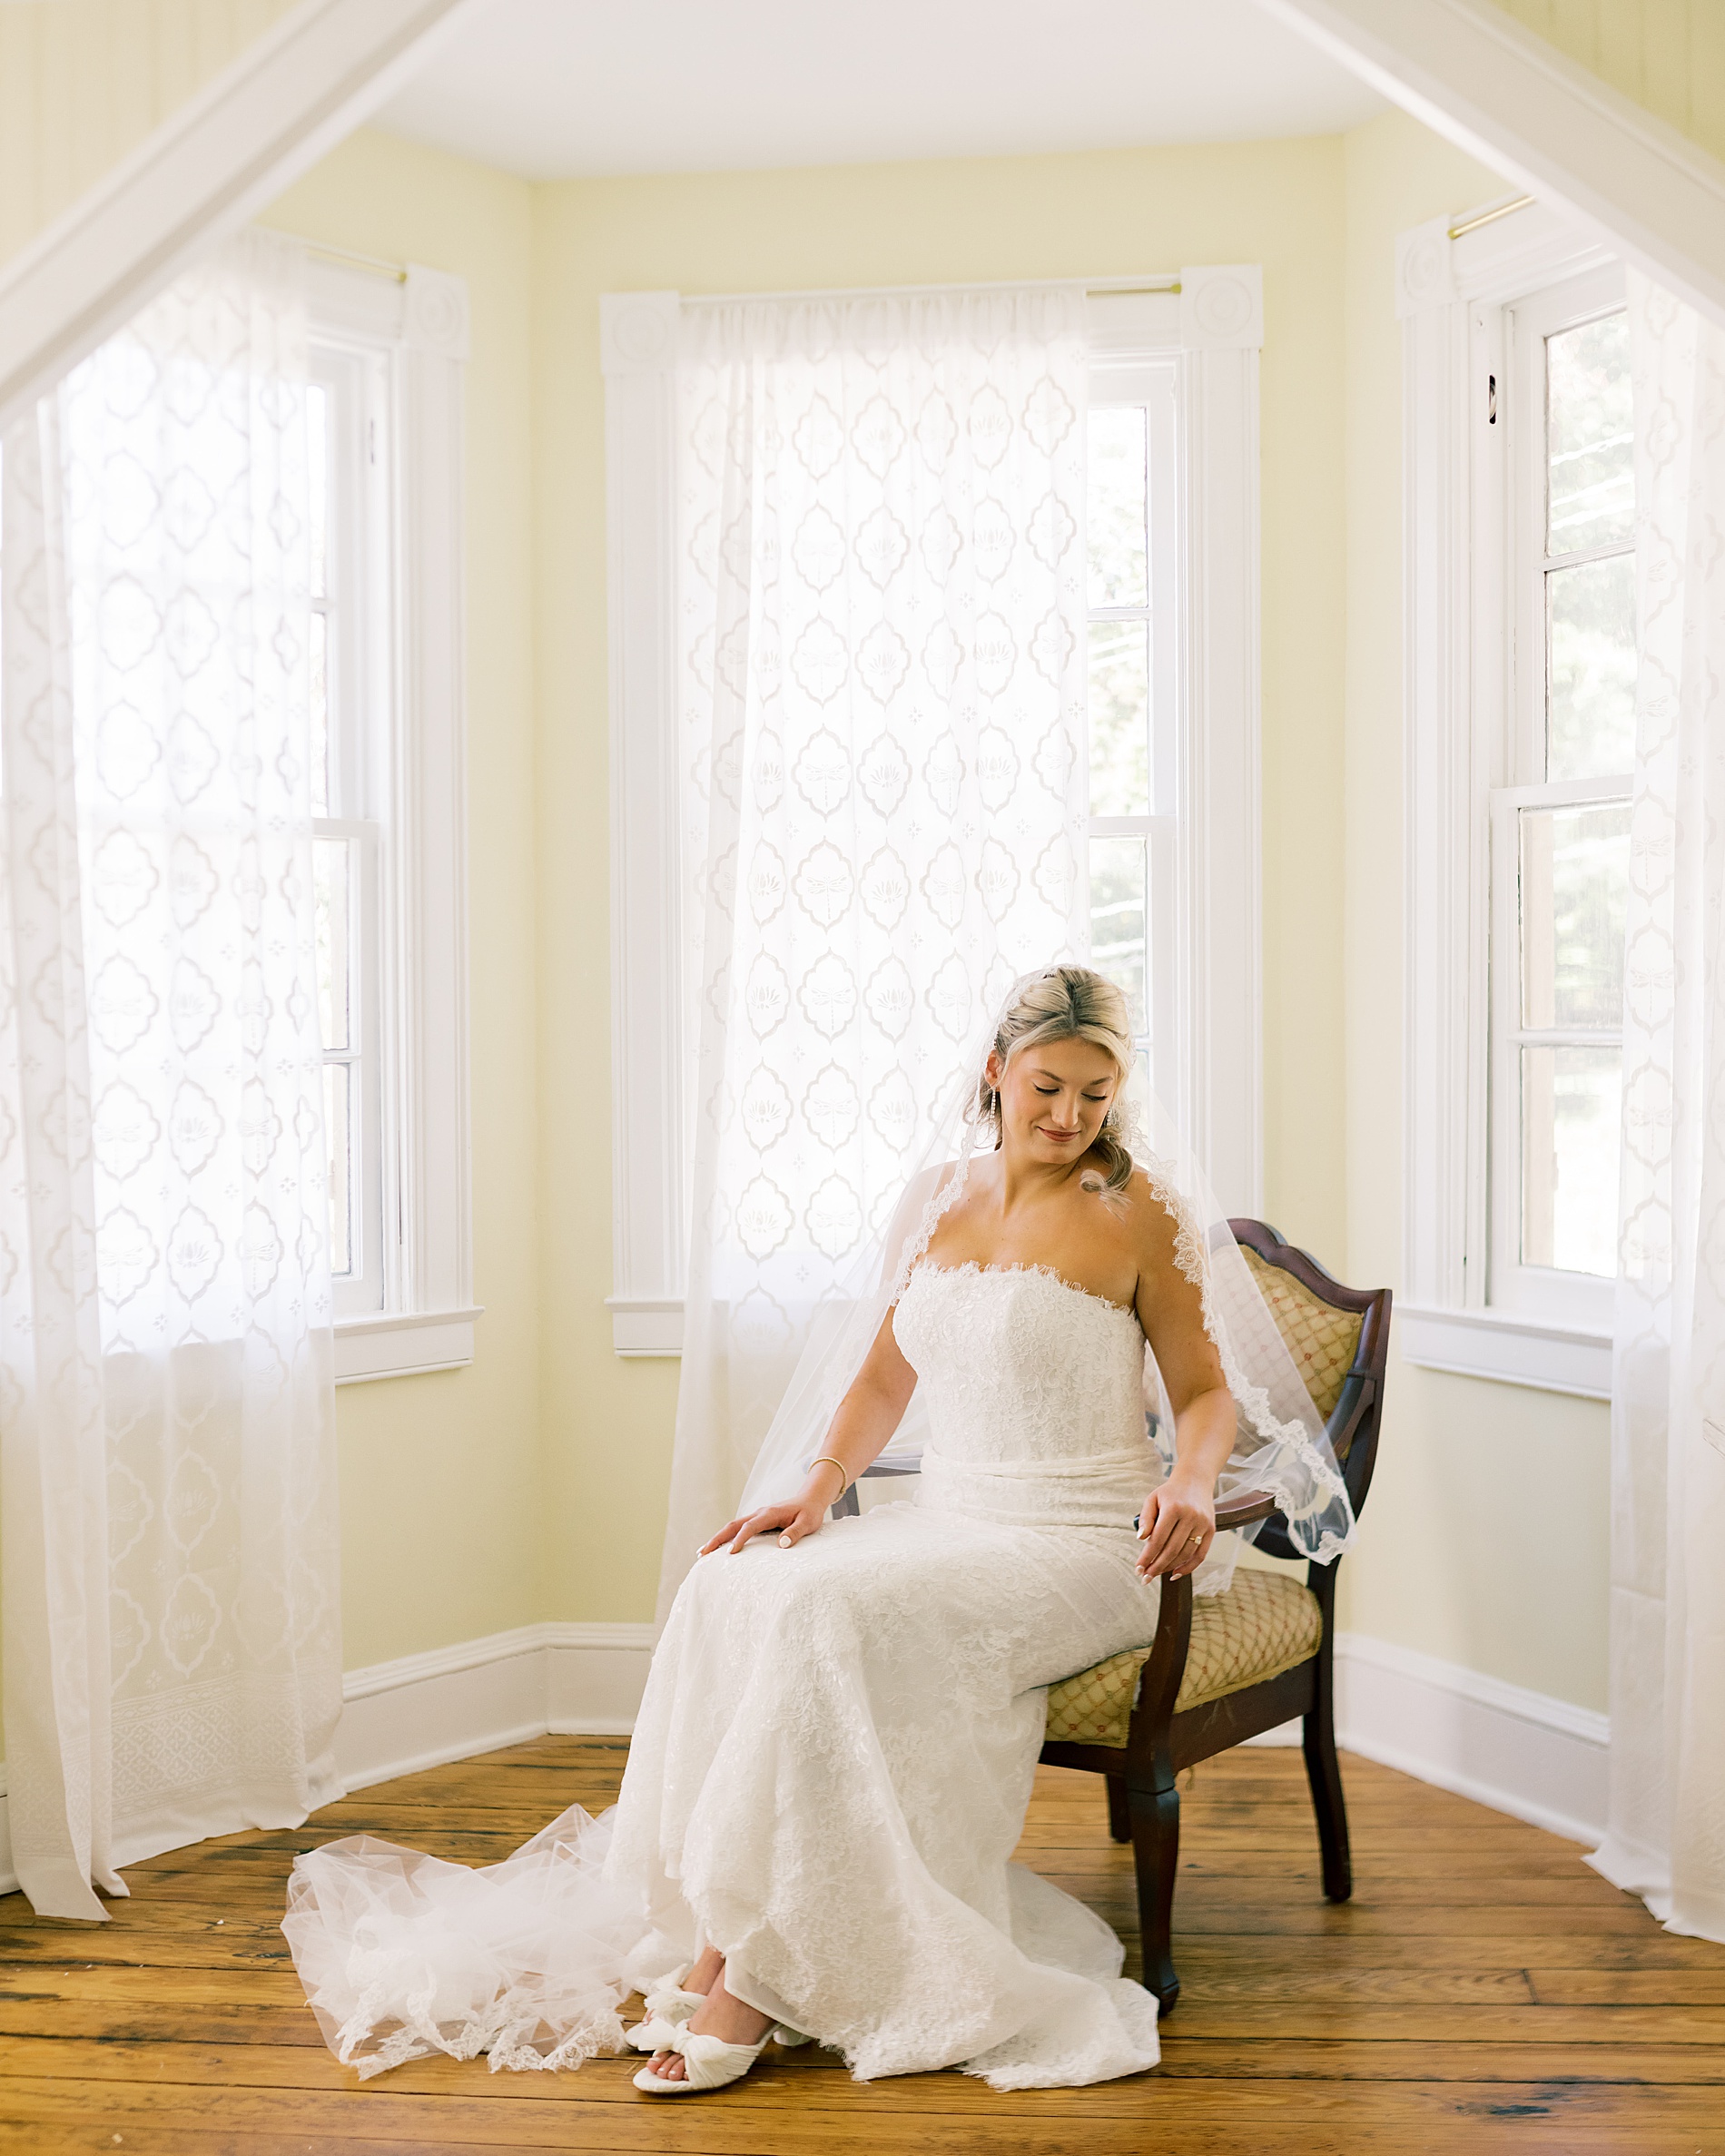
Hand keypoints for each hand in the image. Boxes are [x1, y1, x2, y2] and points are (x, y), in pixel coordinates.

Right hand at [699, 1490, 827, 1557]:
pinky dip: (726, 1536)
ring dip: (718, 1538)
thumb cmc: (810, 1512)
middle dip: (717, 1538)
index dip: (739, 1539)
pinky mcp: (758, 1520)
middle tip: (702, 1553)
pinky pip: (738, 1528)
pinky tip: (719, 1547)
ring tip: (702, 1553)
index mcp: (769, 1513)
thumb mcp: (808, 1523)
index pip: (750, 1527)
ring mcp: (757, 1516)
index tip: (730, 1553)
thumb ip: (796, 1533)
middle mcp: (760, 1513)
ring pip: (733, 1526)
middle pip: (733, 1525)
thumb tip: (782, 1545)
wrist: (810, 1499)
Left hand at [1135, 1474, 1214, 1580]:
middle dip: (1156, 1566)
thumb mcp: (1153, 1499)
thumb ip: (1145, 1518)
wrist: (1196, 1480)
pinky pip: (1200, 1555)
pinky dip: (1188, 1567)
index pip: (1158, 1539)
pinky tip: (1175, 1574)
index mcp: (1174, 1507)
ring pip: (1185, 1554)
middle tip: (1145, 1578)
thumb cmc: (1170, 1492)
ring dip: (1170, 1568)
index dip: (1147, 1556)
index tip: (1138, 1568)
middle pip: (1172, 1549)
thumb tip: (1141, 1538)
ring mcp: (1203, 1524)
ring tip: (1156, 1573)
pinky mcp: (1211, 1530)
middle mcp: (1191, 1516)